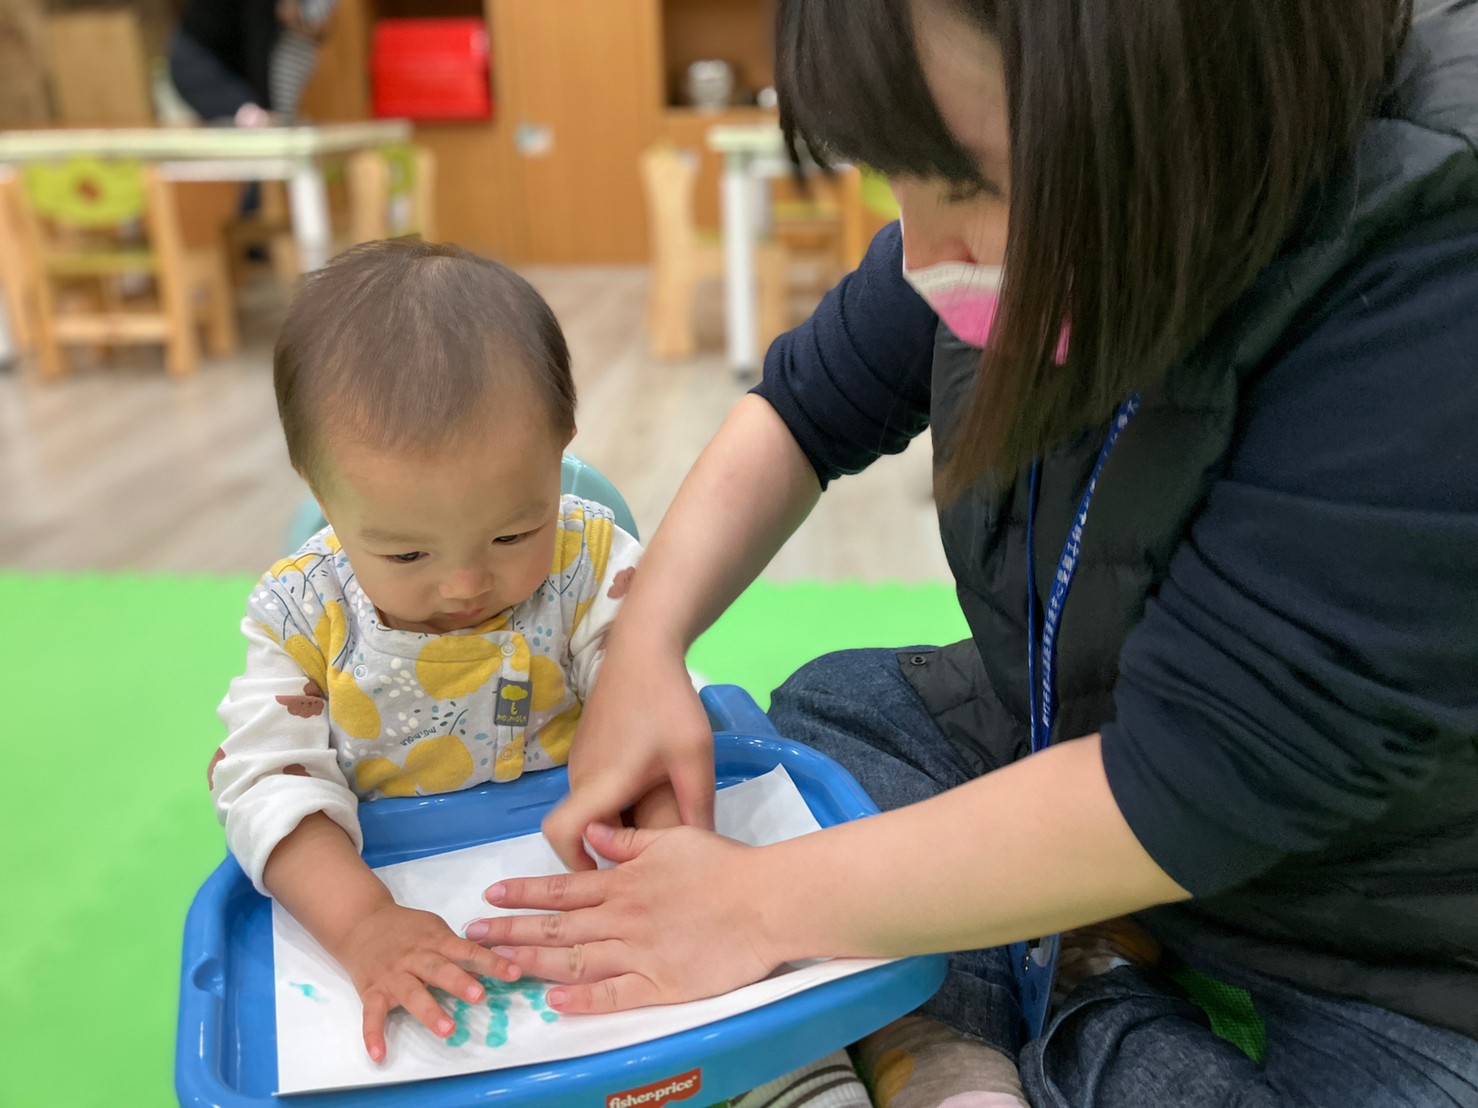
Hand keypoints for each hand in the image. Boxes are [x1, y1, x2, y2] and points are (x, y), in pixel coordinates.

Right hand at [333, 902, 520, 1061]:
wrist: (361, 922)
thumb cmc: (407, 930)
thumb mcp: (436, 931)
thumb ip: (460, 951)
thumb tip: (488, 971)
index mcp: (435, 941)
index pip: (468, 950)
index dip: (492, 961)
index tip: (515, 972)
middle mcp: (415, 957)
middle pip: (439, 969)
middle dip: (459, 983)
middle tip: (480, 996)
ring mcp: (392, 975)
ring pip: (411, 993)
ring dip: (429, 1011)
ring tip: (448, 1029)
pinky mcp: (372, 991)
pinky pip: (371, 1014)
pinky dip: (373, 1034)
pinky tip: (379, 1053)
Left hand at [466, 823, 779, 1012]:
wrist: (764, 901)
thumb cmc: (724, 865)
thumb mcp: (673, 839)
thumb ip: (629, 842)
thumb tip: (594, 834)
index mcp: (623, 883)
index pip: (562, 889)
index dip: (524, 893)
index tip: (492, 896)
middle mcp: (622, 919)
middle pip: (556, 928)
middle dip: (511, 931)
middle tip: (474, 935)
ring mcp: (639, 954)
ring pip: (575, 962)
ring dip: (534, 964)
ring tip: (500, 966)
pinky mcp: (661, 985)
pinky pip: (614, 995)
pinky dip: (582, 1000)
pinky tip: (554, 1001)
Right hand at [544, 644, 714, 869]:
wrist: (643, 648)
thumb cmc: (669, 704)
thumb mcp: (694, 759)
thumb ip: (698, 808)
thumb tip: (705, 852)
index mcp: (601, 784)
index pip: (561, 834)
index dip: (574, 861)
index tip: (604, 874)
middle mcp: (580, 776)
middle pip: (580, 828)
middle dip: (608, 848)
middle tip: (649, 853)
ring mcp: (580, 760)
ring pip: (589, 808)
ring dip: (614, 822)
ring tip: (655, 818)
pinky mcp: (587, 747)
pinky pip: (593, 788)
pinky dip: (612, 800)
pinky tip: (648, 788)